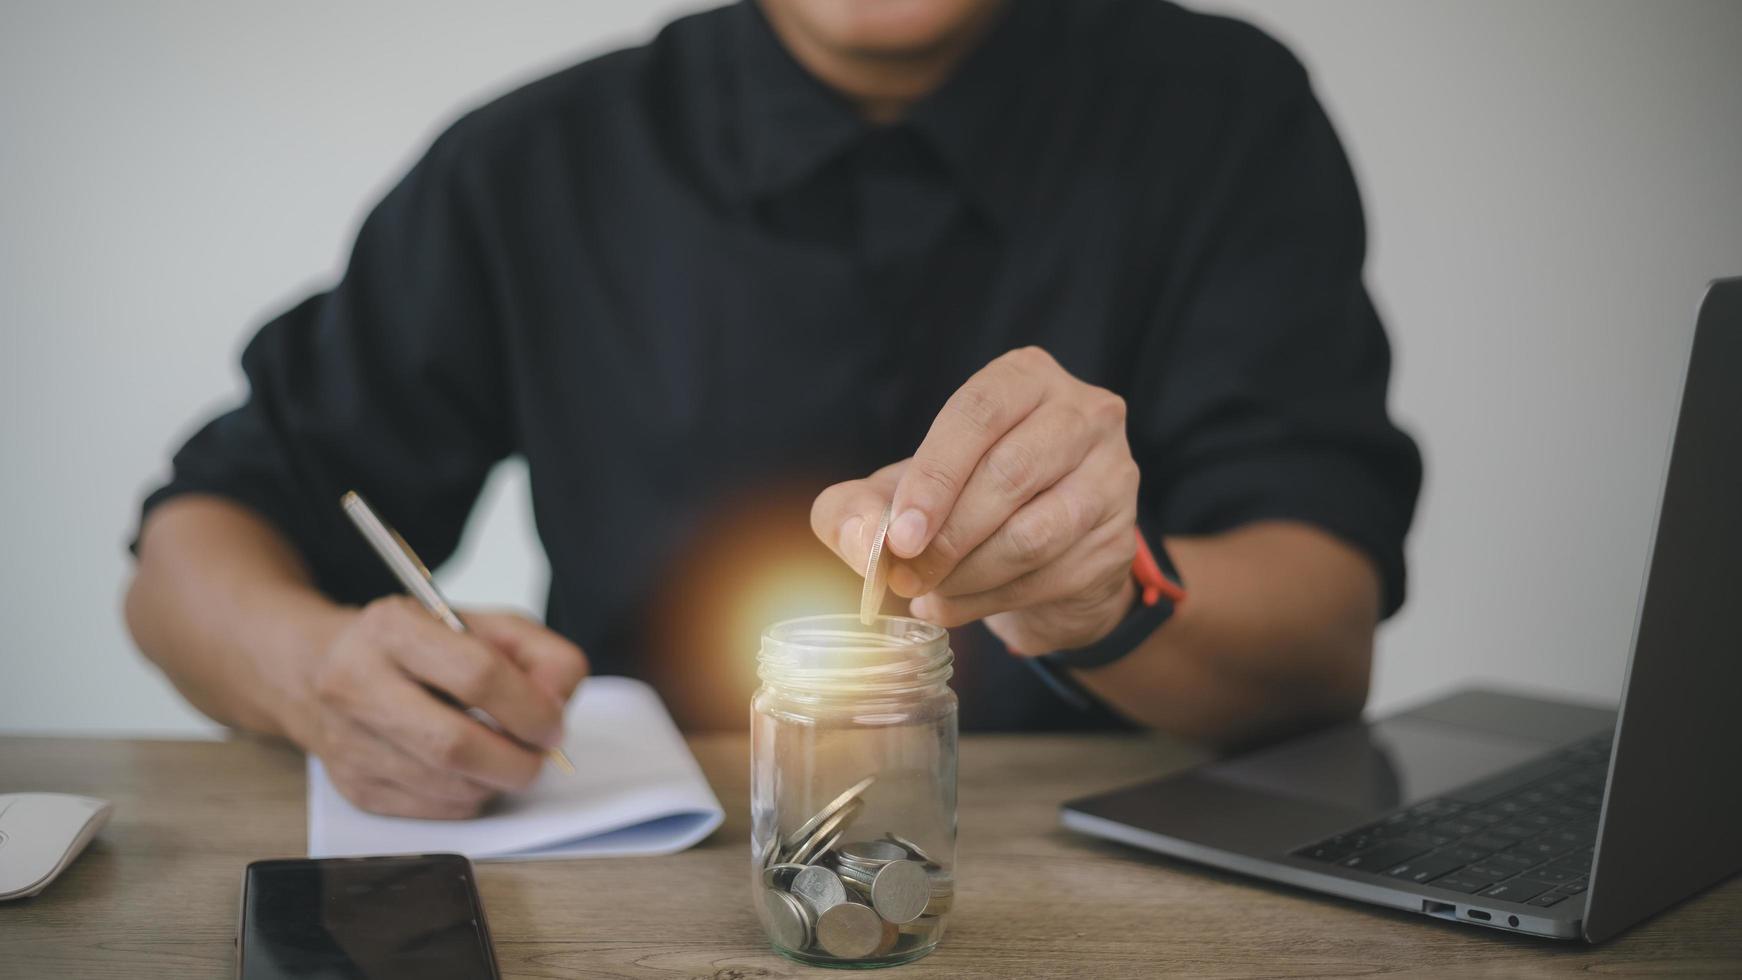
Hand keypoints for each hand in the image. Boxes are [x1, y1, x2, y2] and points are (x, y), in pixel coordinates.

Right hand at [297, 597, 588, 818]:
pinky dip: (472, 795)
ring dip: (497, 779)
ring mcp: (349, 742)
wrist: (321, 668)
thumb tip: (557, 704)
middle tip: (539, 754)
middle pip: (456, 745)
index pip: (477, 675)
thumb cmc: (415, 645)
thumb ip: (538, 653)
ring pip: (450, 786)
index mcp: (391, 629)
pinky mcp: (354, 787)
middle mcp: (356, 684)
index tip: (553, 724)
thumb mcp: (481, 624)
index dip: (530, 708)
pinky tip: (471, 769)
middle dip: (517, 760)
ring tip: (505, 755)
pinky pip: (437, 810)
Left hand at [812, 347, 1140, 654]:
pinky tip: (960, 605)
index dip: (934, 477)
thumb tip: (863, 539)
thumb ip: (858, 507)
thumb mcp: (900, 494)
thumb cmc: (962, 503)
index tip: (900, 536)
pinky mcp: (1120, 539)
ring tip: (929, 593)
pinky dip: (994, 601)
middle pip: (1009, 473)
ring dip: (969, 575)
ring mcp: (1114, 476)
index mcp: (1025, 378)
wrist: (1039, 559)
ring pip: (1034, 533)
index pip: (979, 413)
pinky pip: (1052, 576)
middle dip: (947, 536)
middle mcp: (1084, 413)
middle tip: (905, 575)